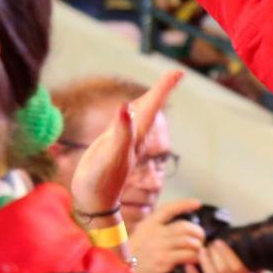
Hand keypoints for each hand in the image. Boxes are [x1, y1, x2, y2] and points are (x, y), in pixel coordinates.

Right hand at [69, 71, 180, 222]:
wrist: (94, 200)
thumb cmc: (102, 179)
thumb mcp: (113, 154)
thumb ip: (121, 132)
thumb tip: (127, 108)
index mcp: (137, 134)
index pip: (153, 105)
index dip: (165, 88)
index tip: (178, 72)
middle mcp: (134, 136)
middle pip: (150, 107)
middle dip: (162, 90)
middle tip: (175, 74)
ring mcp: (123, 141)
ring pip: (139, 116)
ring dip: (150, 100)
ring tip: (159, 88)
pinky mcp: (112, 146)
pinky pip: (125, 124)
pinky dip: (129, 113)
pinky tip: (129, 110)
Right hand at [125, 197, 205, 272]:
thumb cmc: (128, 258)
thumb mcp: (138, 238)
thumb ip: (154, 232)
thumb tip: (176, 231)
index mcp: (147, 225)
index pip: (168, 209)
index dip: (184, 204)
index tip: (197, 203)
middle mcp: (154, 233)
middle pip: (184, 226)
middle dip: (197, 231)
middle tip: (200, 239)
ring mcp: (159, 247)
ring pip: (189, 241)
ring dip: (198, 246)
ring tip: (198, 251)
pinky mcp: (164, 261)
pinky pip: (188, 255)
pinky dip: (195, 257)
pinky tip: (194, 260)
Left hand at [188, 240, 264, 272]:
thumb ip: (257, 269)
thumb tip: (254, 252)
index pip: (237, 265)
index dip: (227, 253)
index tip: (220, 242)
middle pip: (224, 269)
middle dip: (215, 254)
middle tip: (209, 244)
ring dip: (205, 262)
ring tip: (200, 251)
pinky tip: (189, 266)